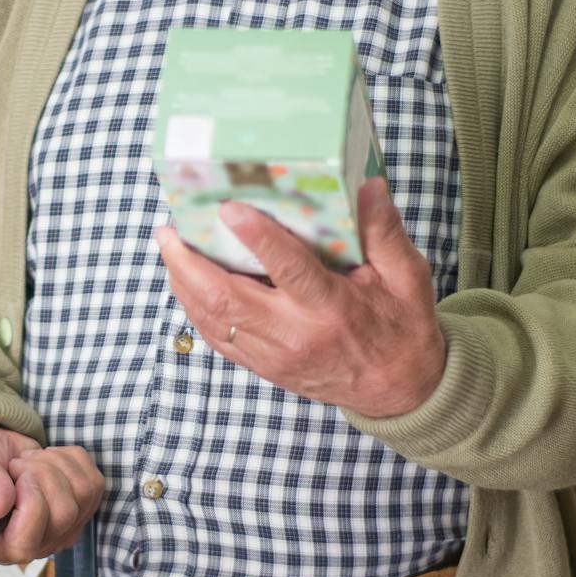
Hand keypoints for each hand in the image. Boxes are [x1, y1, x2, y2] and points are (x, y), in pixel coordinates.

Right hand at [0, 423, 104, 565]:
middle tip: (17, 464)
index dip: (29, 500)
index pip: (26, 541)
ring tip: (29, 460)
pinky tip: (47, 458)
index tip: (12, 474)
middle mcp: (33, 546)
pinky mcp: (81, 510)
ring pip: (83, 494)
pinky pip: (94, 481)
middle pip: (64, 513)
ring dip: (55, 462)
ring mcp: (62, 530)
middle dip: (42, 472)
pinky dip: (72, 458)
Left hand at [154, 179, 446, 419]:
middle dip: (189, 263)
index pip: (289, 271)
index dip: (257, 238)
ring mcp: (274, 356)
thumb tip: (368, 186)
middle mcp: (296, 336)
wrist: (399, 390)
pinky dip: (195, 307)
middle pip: (227, 299)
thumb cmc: (402, 327)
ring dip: (183, 282)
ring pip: (213, 319)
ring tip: (170, 246)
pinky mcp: (264, 367)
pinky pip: (217, 337)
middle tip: (169, 228)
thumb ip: (383, 232)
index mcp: (332, 310)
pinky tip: (186, 281)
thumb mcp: (407, 276)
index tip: (228, 208)